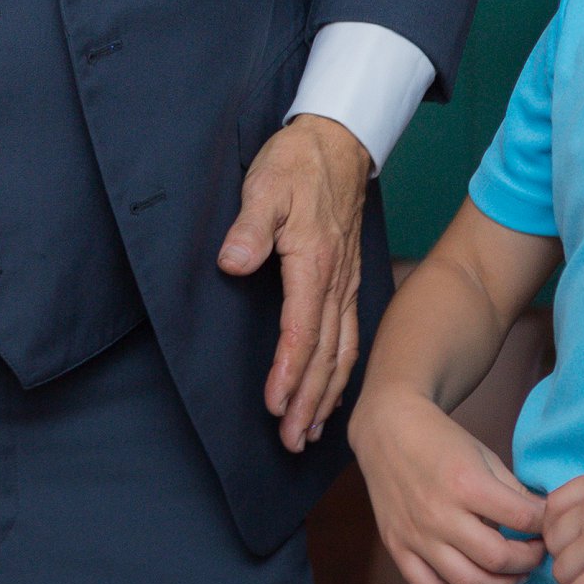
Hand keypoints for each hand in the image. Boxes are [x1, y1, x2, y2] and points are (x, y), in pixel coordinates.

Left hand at [218, 115, 371, 450]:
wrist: (338, 142)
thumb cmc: (296, 164)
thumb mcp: (264, 186)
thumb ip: (249, 228)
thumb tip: (233, 263)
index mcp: (315, 264)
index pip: (301, 332)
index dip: (288, 373)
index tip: (275, 406)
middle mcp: (337, 282)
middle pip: (326, 355)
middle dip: (309, 402)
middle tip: (293, 442)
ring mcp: (347, 284)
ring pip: (343, 352)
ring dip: (327, 395)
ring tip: (312, 432)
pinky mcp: (348, 282)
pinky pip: (350, 337)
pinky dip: (342, 372)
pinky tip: (332, 391)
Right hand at [348, 383, 544, 583]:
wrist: (387, 430)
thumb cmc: (440, 439)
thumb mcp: (484, 455)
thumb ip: (514, 492)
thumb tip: (544, 521)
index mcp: (466, 483)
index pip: (521, 519)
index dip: (545, 526)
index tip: (549, 527)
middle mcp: (440, 514)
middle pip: (498, 558)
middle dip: (528, 561)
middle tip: (535, 555)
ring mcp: (416, 534)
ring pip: (467, 581)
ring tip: (513, 576)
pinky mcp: (397, 545)